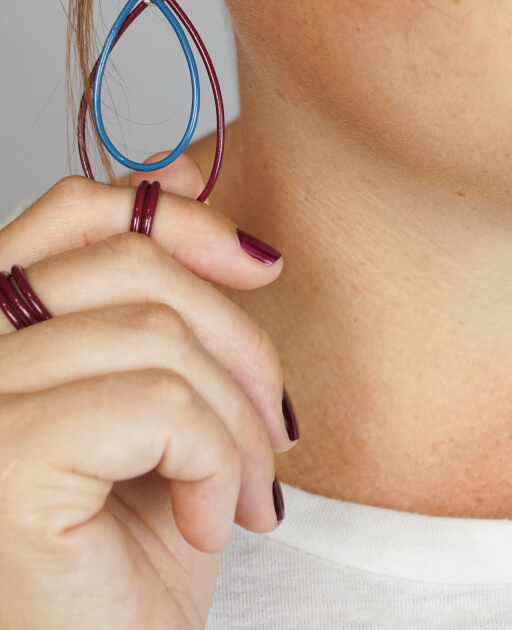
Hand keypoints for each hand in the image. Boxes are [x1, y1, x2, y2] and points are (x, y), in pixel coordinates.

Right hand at [0, 153, 295, 629]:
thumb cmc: (133, 553)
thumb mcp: (160, 401)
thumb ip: (157, 293)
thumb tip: (191, 168)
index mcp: (1, 331)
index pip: (76, 211)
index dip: (179, 217)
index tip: (262, 264)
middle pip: (135, 266)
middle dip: (239, 345)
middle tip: (275, 433)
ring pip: (159, 334)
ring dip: (236, 423)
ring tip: (246, 494)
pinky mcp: (6, 457)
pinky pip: (158, 402)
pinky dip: (215, 461)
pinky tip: (211, 524)